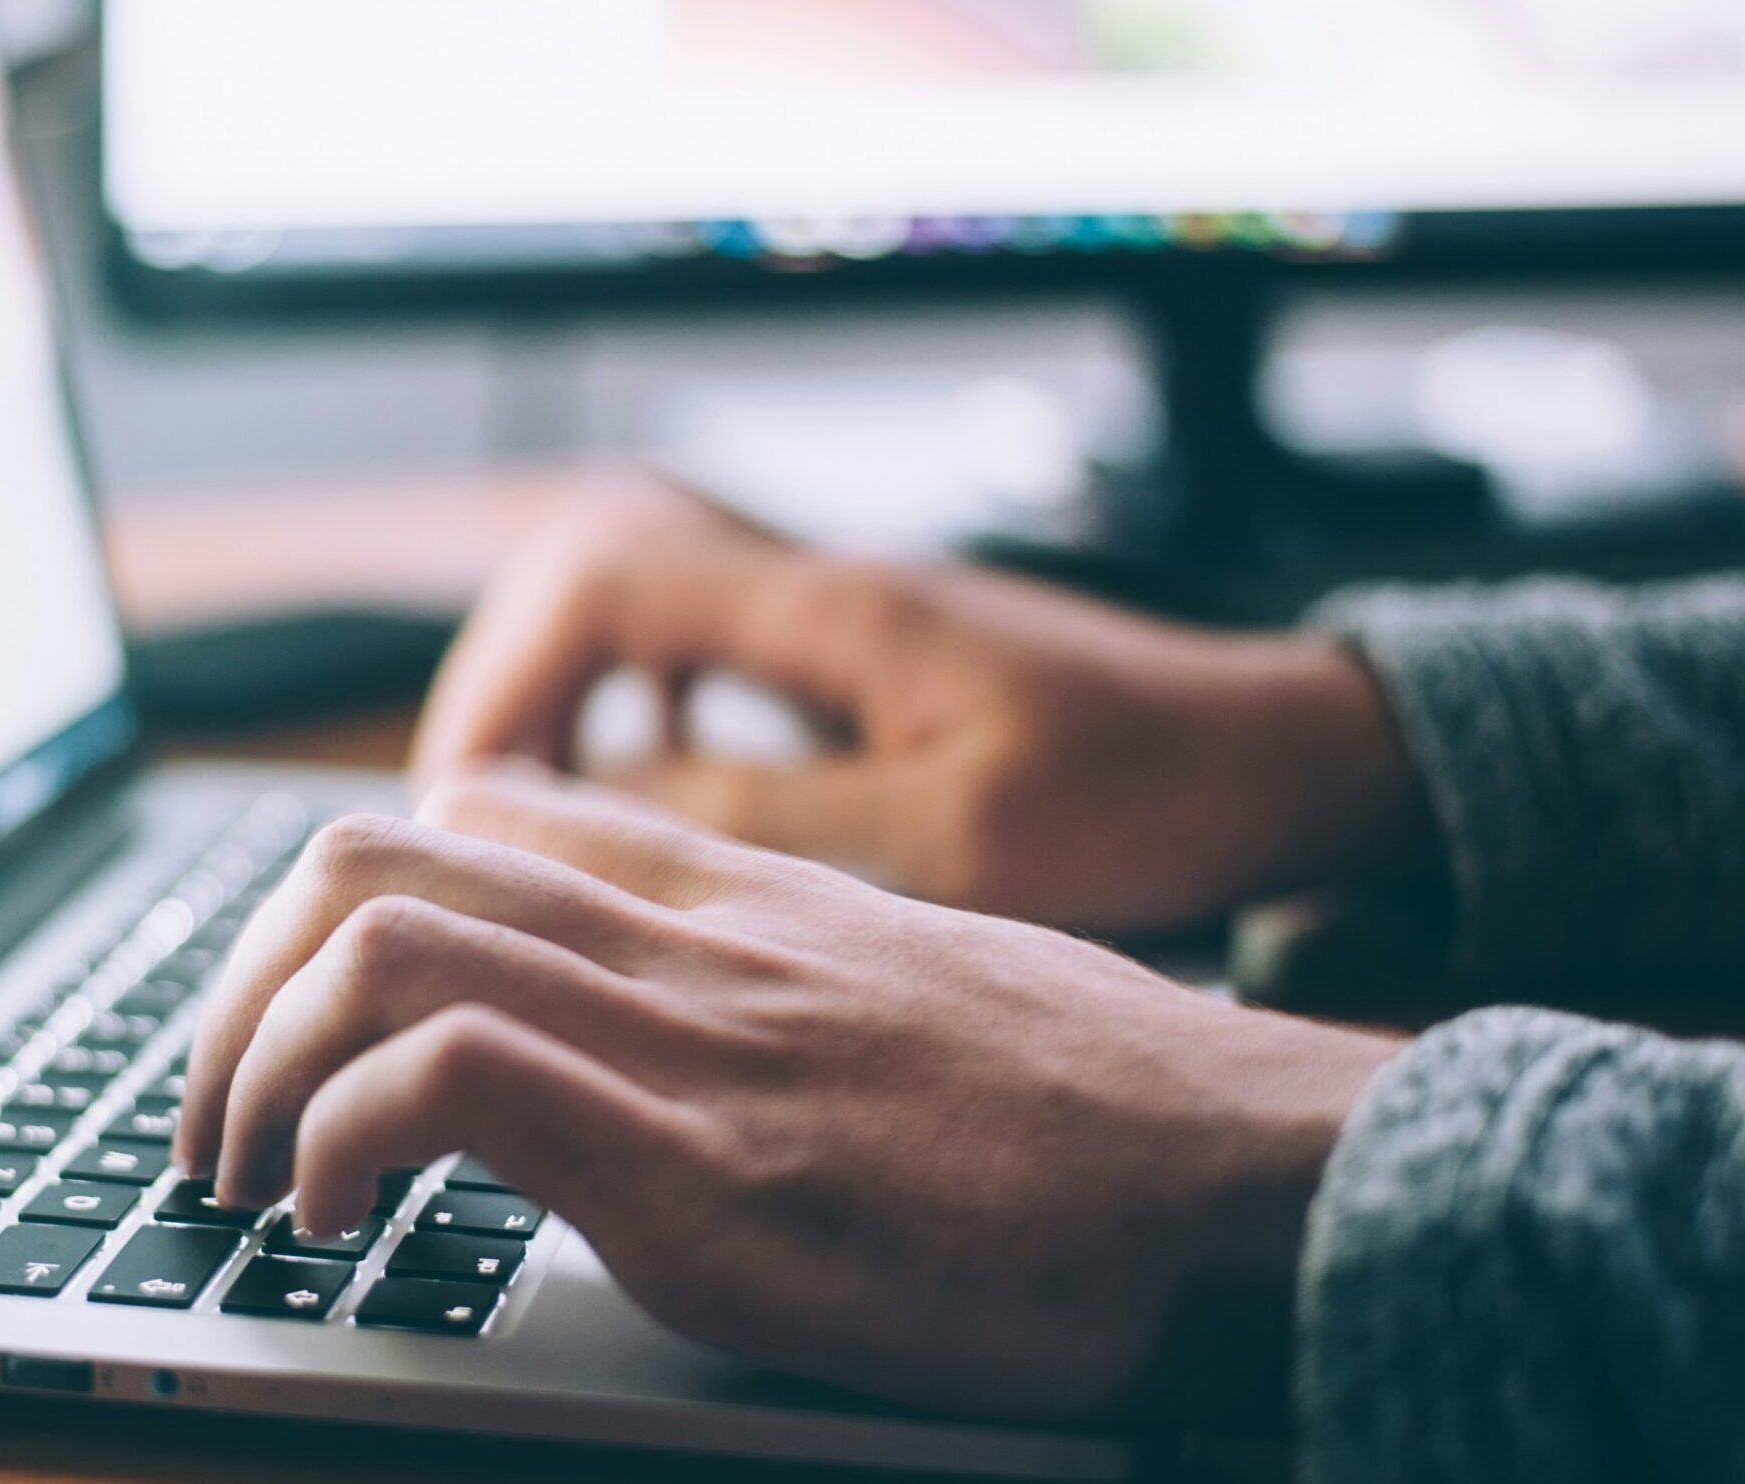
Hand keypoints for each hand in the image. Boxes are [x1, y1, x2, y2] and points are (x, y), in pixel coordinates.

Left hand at [176, 765, 1400, 1423]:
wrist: (1262, 1181)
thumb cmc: (1110, 1117)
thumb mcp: (922, 998)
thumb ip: (783, 984)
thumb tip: (690, 1039)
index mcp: (738, 898)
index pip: (476, 813)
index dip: (337, 906)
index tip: (302, 1023)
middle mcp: (691, 939)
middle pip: (372, 855)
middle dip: (237, 988)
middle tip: (216, 1118)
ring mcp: (692, 1041)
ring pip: (374, 938)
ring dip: (250, 1065)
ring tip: (246, 1181)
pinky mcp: (706, 1170)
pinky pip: (446, 1077)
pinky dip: (339, 1141)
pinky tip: (339, 1226)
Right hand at [411, 504, 1432, 933]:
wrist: (1281, 759)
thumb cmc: (1147, 796)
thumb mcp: (951, 837)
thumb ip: (766, 818)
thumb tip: (587, 812)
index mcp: (832, 611)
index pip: (600, 583)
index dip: (504, 682)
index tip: (464, 802)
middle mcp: (821, 592)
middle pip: (592, 582)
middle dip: (509, 693)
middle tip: (470, 824)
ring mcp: (842, 624)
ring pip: (643, 623)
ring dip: (569, 710)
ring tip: (532, 824)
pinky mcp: (866, 667)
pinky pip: (707, 665)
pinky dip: (646, 725)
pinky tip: (653, 808)